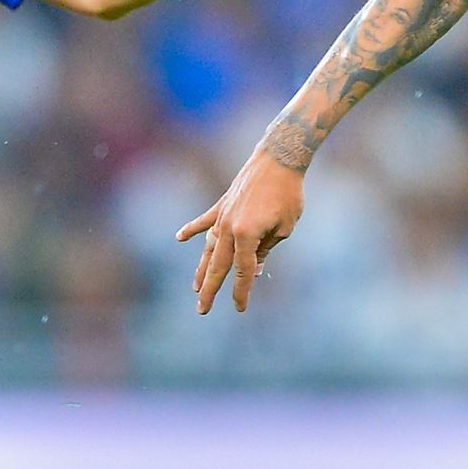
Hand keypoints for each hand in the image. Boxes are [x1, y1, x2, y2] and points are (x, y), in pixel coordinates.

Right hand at [176, 150, 306, 314]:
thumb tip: (252, 270)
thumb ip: (265, 250)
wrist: (279, 158)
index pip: (243, 272)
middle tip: (202, 310)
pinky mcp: (222, 204)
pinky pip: (204, 221)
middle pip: (218, 266)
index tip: (240, 308)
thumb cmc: (287, 194)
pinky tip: (180, 238)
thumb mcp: (283, 228)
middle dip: (210, 290)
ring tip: (195, 287)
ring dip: (201, 269)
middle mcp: (229, 228)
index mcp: (247, 236)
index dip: (241, 292)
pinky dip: (192, 230)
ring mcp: (223, 215)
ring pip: (208, 249)